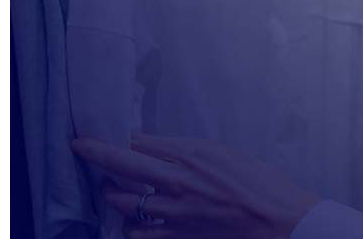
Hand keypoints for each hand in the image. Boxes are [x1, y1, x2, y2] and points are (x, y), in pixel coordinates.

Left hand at [72, 134, 323, 238]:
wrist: (279, 218)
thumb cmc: (260, 182)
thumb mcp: (224, 153)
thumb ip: (187, 150)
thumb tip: (155, 146)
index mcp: (191, 155)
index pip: (138, 142)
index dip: (115, 137)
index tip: (99, 134)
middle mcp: (176, 181)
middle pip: (121, 163)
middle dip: (95, 153)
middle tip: (83, 149)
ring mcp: (174, 211)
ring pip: (123, 200)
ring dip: (113, 192)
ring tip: (113, 188)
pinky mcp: (178, 234)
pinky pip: (139, 232)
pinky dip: (131, 225)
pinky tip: (133, 220)